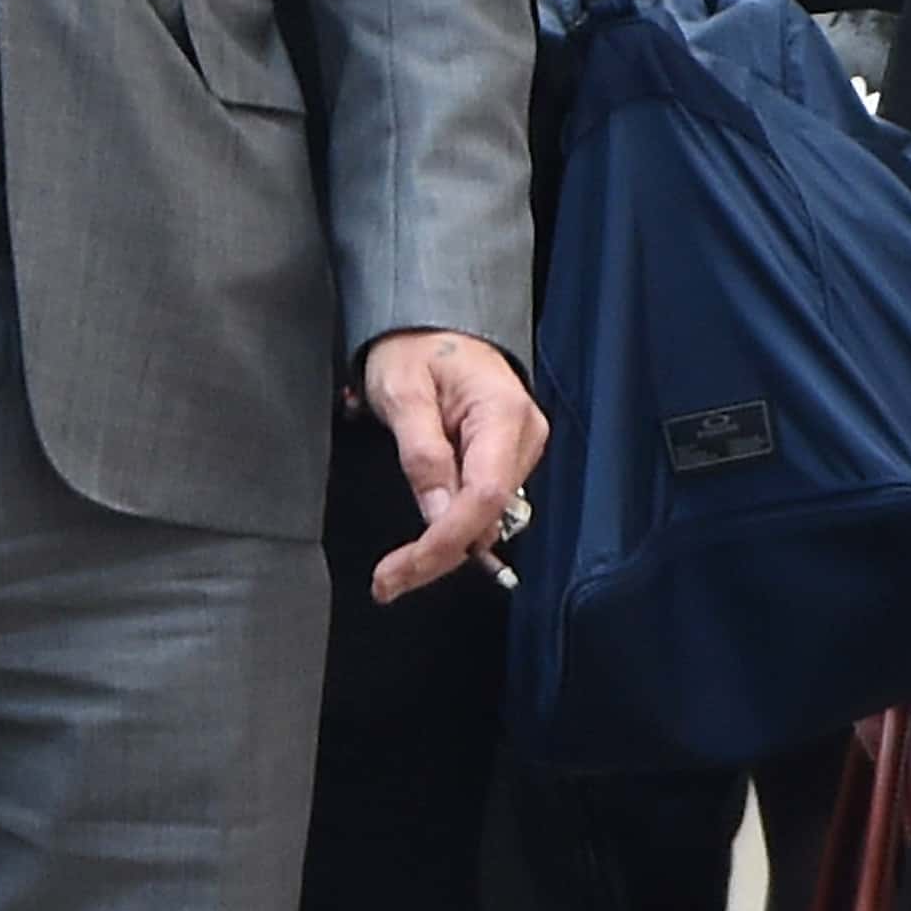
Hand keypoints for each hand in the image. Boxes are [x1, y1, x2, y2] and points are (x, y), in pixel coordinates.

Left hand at [361, 330, 548, 599]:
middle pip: (487, 516)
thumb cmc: (415, 348)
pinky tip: (423, 540)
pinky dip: (452, 529)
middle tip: (387, 583)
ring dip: (444, 546)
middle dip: (439, 555)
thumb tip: (439, 516)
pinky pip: (483, 506)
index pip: (484, 496)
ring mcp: (520, 449)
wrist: (433, 328)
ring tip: (396, 566)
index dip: (445, 542)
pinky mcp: (507, 460)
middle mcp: (523, 435)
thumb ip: (423, 455)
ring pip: (486, 519)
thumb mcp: (403, 393)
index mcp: (502, 413)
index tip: (403, 572)